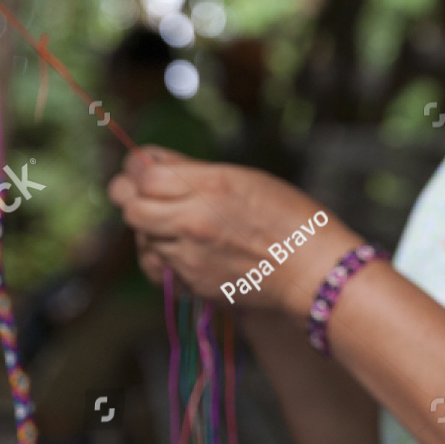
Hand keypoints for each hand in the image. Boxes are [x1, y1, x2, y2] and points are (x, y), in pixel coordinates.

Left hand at [107, 147, 357, 318]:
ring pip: (142, 238)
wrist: (314, 272)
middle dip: (130, 196)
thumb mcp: (247, 179)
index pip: (144, 173)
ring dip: (150, 227)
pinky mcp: (195, 283)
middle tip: (139, 192)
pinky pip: (159, 267)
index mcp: (211, 186)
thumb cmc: (292, 220)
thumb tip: (151, 160)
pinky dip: (161, 257)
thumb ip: (195, 170)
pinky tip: (178, 250)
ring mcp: (191, 256)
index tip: (141, 167)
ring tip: (172, 221)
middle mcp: (194, 221)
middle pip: (131, 206)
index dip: (137, 168)